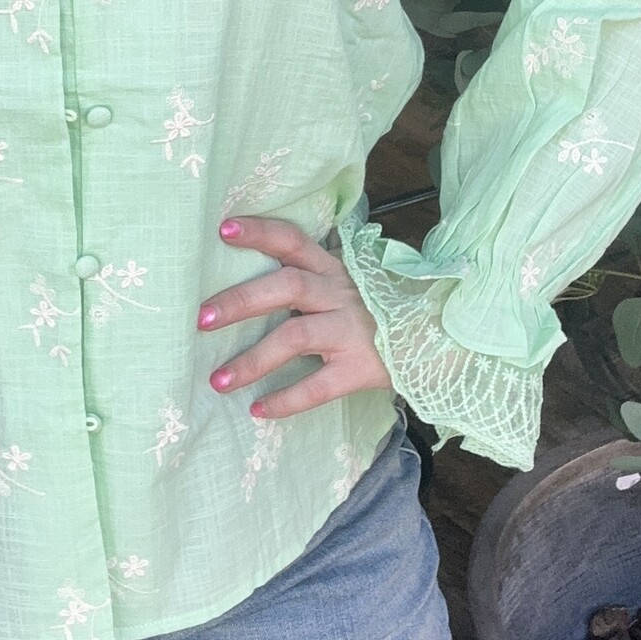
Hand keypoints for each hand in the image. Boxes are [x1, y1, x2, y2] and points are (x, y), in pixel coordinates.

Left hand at [198, 213, 391, 417]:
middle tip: (201, 319)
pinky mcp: (361, 368)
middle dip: (241, 301)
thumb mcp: (348, 285)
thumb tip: (250, 289)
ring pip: (295, 336)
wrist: (439, 338)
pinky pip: (319, 386)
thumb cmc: (380, 311)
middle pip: (286, 286)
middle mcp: (339, 293)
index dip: (260, 232)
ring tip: (218, 380)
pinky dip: (286, 399)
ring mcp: (351, 331)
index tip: (224, 229)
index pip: (294, 240)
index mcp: (333, 269)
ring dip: (253, 359)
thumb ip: (311, 281)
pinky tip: (259, 410)